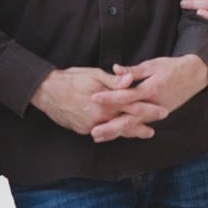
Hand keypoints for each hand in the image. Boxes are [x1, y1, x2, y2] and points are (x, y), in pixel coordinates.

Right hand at [30, 67, 164, 138]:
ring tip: (141, 133)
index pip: (132, 106)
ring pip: (115, 130)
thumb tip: (131, 80)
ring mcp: (91, 126)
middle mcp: (100, 117)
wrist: (46, 92)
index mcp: (106, 101)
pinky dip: (112, 132)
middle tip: (154, 130)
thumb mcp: (93, 74)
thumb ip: (113, 80)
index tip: (162, 111)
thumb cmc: (70, 79)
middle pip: (127, 123)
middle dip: (142, 126)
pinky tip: (118, 131)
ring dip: (129, 132)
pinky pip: (101, 132)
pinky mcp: (83, 129)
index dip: (148, 109)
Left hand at [89, 55, 207, 142]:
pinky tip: (113, 135)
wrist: (194, 76)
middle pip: (129, 119)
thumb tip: (115, 69)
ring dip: (116, 132)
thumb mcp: (152, 65)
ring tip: (99, 137)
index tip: (94, 98)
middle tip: (94, 132)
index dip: (110, 97)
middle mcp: (153, 105)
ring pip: (133, 126)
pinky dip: (126, 131)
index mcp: (151, 90)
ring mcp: (156, 113)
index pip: (127, 96)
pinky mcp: (157, 117)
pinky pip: (140, 126)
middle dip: (111, 127)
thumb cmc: (171, 68)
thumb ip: (133, 71)